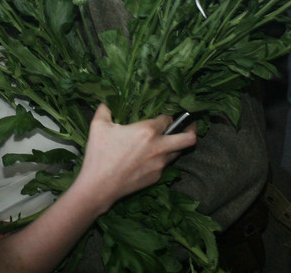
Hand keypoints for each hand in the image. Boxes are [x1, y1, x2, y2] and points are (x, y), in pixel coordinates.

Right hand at [76, 104, 196, 210]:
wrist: (98, 187)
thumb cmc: (99, 155)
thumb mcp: (98, 126)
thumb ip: (105, 110)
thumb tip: (106, 103)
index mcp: (147, 131)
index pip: (168, 119)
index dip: (166, 117)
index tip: (162, 117)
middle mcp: (158, 147)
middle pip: (189, 138)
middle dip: (192, 129)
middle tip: (189, 125)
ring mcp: (159, 164)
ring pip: (178, 153)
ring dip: (174, 145)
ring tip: (166, 142)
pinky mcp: (156, 177)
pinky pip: (165, 165)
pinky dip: (161, 159)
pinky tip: (149, 158)